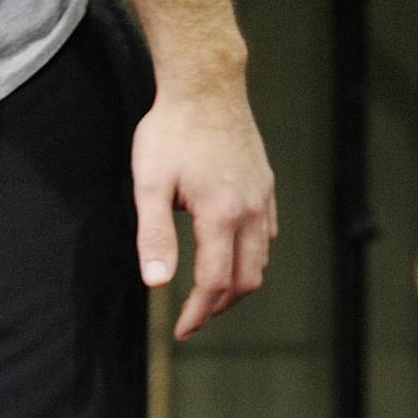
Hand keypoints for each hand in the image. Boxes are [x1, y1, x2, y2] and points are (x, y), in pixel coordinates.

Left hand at [132, 76, 276, 340]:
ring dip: (238, 283)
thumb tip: (157, 284)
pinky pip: (268, 232)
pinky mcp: (265, 183)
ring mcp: (262, 195)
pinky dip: (252, 255)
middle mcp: (250, 210)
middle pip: (246, 278)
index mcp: (221, 215)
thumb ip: (153, 236)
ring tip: (210, 294)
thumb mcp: (149, 185)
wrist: (205, 84)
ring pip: (261, 258)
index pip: (214, 282)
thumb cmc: (171, 131)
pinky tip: (231, 254)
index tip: (181, 333)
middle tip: (194, 319)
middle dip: (219, 305)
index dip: (198, 313)